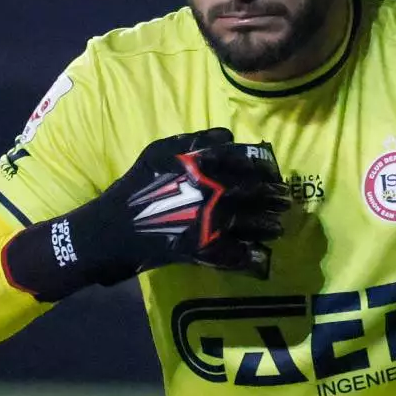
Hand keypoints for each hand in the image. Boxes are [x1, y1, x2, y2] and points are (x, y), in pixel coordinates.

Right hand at [3, 128, 290, 300]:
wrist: (110, 229)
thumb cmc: (134, 186)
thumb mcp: (158, 151)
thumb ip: (194, 140)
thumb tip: (229, 136)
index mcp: (198, 163)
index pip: (243, 159)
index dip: (263, 164)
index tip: (273, 171)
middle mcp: (207, 189)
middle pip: (252, 190)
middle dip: (273, 195)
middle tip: (285, 200)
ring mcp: (205, 221)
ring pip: (250, 221)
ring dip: (268, 224)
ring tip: (279, 227)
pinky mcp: (202, 250)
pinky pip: (235, 254)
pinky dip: (251, 258)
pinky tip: (262, 259)